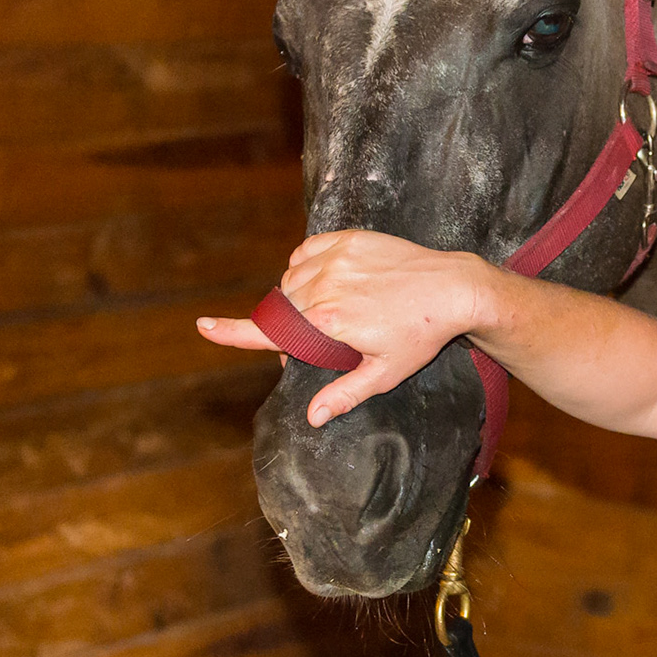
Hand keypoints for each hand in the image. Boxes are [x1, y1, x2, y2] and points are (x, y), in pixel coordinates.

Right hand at [196, 229, 485, 426]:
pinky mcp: (347, 238)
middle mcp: (326, 286)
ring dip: (298, 297)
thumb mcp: (386, 373)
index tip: (202, 327)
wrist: (454, 286)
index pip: (270, 330)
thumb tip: (311, 418)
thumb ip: (344, 394)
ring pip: (291, 281)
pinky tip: (329, 280)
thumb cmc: (423, 334)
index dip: (231, 332)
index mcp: (329, 323)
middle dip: (288, 330)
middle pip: (281, 310)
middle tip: (324, 344)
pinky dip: (307, 267)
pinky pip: (306, 252)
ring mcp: (336, 258)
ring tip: (333, 312)